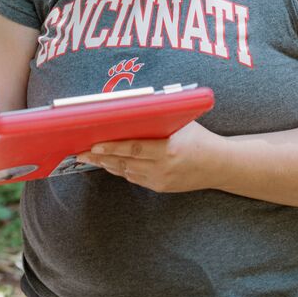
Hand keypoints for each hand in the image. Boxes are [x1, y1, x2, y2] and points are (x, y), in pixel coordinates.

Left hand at [76, 121, 224, 192]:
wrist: (218, 165)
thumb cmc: (199, 137)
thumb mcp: (181, 122)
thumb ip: (159, 118)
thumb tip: (132, 108)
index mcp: (168, 150)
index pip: (133, 149)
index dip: (111, 147)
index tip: (93, 145)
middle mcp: (162, 168)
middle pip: (124, 162)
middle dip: (100, 157)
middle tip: (80, 151)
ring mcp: (160, 181)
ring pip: (126, 172)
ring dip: (107, 164)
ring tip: (90, 156)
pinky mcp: (159, 188)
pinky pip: (134, 178)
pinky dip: (121, 169)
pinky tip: (110, 162)